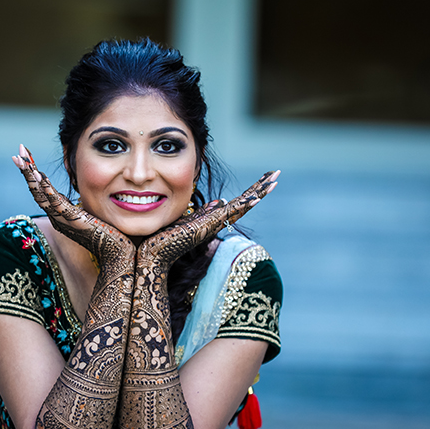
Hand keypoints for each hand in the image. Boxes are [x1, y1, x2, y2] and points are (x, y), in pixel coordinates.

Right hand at [13, 145, 134, 264]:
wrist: (119, 258)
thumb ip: (89, 207)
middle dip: (27, 171)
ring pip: (42, 196)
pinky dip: (48, 191)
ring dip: (32, 177)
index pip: (43, 192)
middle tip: (17, 152)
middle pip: (37, 191)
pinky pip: (58, 205)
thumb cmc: (113, 238)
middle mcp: (59, 218)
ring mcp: (65, 221)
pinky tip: (41, 179)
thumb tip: (93, 194)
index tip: (25, 157)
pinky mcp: (75, 223)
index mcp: (62, 216)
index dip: (33, 175)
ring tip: (22, 160)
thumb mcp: (96, 217)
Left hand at [138, 170, 278, 267]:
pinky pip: (230, 213)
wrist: (152, 255)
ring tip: (274, 179)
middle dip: (261, 188)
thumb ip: (203, 212)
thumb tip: (218, 201)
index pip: (237, 202)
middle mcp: (217, 222)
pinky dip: (244, 204)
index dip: (252, 190)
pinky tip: (256, 197)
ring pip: (242, 206)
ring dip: (259, 192)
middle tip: (276, 174)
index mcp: (213, 219)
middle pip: (245, 202)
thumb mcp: (185, 218)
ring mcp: (215, 224)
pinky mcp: (208, 226)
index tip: (265, 178)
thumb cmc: (163, 238)